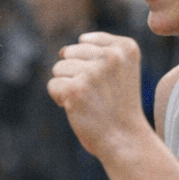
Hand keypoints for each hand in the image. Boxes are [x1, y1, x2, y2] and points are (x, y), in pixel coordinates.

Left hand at [46, 32, 149, 158]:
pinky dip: (60, 99)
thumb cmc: (118, 106)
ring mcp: (93, 72)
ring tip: (88, 101)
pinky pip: (53, 85)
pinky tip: (78, 108)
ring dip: (67, 86)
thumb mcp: (120, 69)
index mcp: (126, 47)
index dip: (89, 63)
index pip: (85, 41)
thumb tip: (62, 50)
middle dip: (75, 73)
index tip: (107, 82)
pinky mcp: (76, 89)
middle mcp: (111, 56)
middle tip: (96, 94)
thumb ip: (98, 51)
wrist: (125, 138)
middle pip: (69, 53)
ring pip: (58, 68)